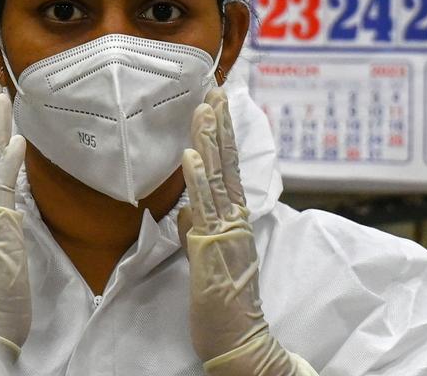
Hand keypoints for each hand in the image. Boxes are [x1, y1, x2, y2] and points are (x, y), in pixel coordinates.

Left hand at [182, 89, 316, 375]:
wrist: (239, 337)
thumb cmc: (223, 301)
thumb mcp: (206, 258)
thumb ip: (199, 230)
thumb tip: (187, 210)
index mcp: (234, 217)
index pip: (228, 166)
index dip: (222, 133)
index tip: (217, 102)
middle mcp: (235, 217)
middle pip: (228, 161)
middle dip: (220, 124)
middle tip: (215, 88)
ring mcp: (227, 229)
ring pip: (218, 176)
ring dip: (210, 140)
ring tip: (203, 108)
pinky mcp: (213, 245)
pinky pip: (205, 206)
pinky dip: (198, 178)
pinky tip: (192, 154)